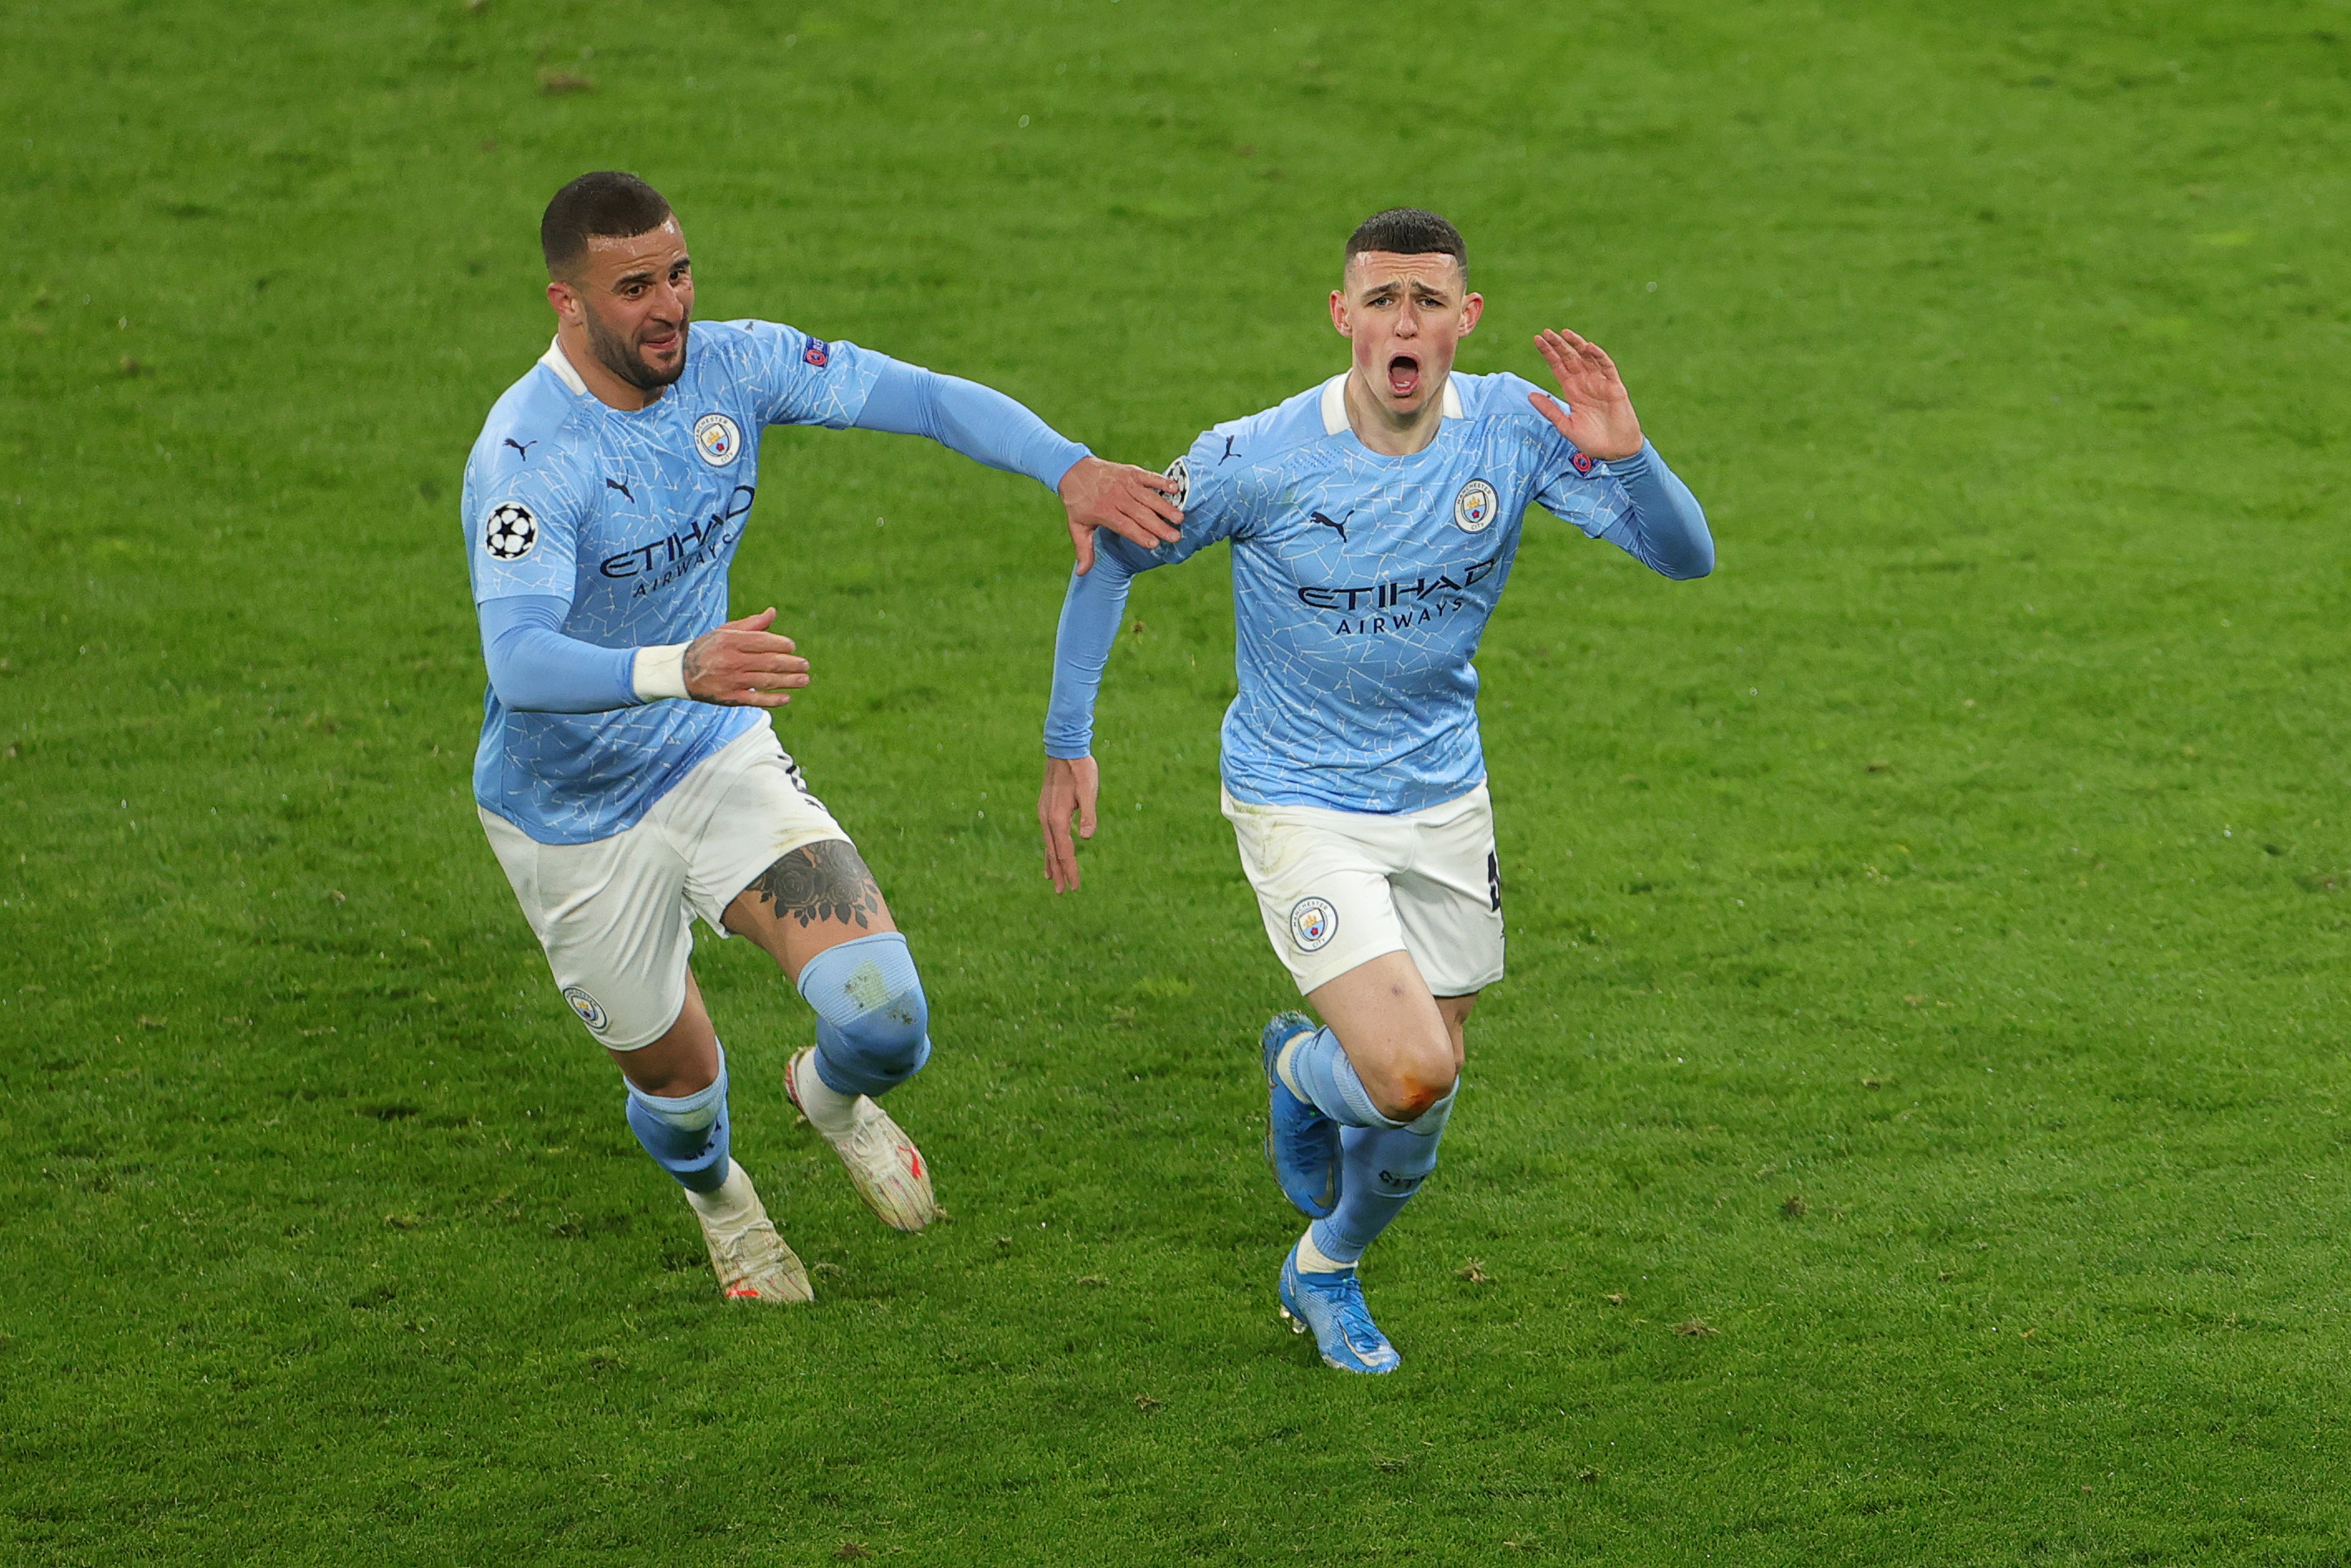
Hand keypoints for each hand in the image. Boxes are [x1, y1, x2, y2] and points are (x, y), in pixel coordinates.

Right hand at [681, 607, 809, 707]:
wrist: (681, 673)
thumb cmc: (709, 648)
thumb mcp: (725, 632)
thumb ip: (751, 624)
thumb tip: (773, 612)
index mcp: (731, 641)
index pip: (763, 641)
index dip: (781, 644)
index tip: (792, 647)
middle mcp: (731, 660)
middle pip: (769, 662)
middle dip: (791, 664)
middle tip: (805, 665)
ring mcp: (731, 680)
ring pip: (766, 681)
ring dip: (788, 681)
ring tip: (804, 680)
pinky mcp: (730, 698)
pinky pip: (755, 699)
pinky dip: (772, 700)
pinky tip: (786, 698)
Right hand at [1037, 754, 1099, 892]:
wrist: (1064, 749)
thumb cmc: (1080, 769)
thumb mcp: (1089, 790)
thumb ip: (1088, 814)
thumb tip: (1085, 838)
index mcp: (1057, 818)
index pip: (1064, 852)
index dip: (1070, 870)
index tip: (1075, 887)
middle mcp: (1047, 819)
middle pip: (1053, 852)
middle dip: (1059, 872)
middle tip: (1062, 892)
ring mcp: (1044, 814)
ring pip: (1048, 845)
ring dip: (1052, 863)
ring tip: (1052, 879)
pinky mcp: (1046, 809)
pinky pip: (1047, 835)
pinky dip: (1049, 849)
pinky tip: (1050, 853)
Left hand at [1057, 457, 1181, 574]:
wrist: (1073, 470)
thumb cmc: (1077, 502)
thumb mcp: (1077, 526)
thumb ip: (1084, 550)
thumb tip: (1082, 573)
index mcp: (1103, 512)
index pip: (1125, 526)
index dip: (1140, 535)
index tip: (1155, 544)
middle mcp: (1116, 497)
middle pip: (1141, 514)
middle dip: (1159, 526)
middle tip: (1175, 537)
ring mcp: (1124, 483)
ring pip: (1148, 497)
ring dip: (1165, 507)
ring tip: (1179, 518)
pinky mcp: (1131, 472)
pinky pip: (1148, 477)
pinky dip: (1161, 482)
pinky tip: (1175, 489)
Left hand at [1527, 328, 1642, 461]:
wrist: (1615, 451)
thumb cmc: (1592, 441)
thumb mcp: (1565, 426)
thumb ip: (1550, 410)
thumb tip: (1530, 395)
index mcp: (1572, 391)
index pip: (1558, 367)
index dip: (1548, 353)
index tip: (1537, 340)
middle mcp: (1585, 383)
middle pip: (1569, 359)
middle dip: (1558, 345)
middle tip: (1546, 333)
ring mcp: (1600, 383)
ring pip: (1587, 358)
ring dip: (1577, 345)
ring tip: (1565, 333)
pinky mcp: (1614, 386)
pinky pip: (1606, 367)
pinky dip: (1598, 356)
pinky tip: (1588, 347)